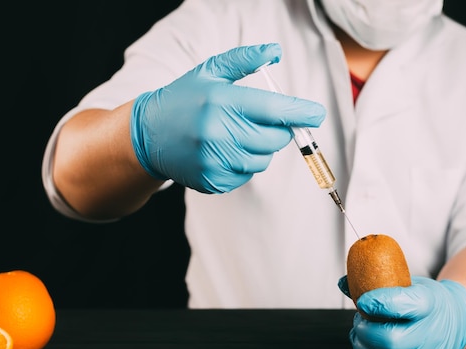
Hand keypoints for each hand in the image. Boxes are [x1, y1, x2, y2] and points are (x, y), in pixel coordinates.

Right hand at [130, 43, 325, 192]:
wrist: (148, 135)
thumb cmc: (183, 99)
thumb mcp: (209, 72)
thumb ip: (243, 60)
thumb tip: (274, 51)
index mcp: (221, 102)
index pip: (275, 111)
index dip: (301, 112)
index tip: (317, 114)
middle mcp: (218, 134)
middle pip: (275, 139)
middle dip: (278, 130)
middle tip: (263, 121)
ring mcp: (215, 161)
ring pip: (264, 159)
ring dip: (260, 148)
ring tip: (236, 134)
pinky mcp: (213, 181)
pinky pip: (247, 175)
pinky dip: (244, 163)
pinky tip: (224, 151)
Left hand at [337, 275, 465, 348]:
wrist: (454, 320)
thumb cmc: (425, 300)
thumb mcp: (408, 281)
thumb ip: (375, 281)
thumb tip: (344, 283)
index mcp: (428, 303)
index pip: (406, 304)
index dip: (380, 303)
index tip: (363, 301)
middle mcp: (429, 333)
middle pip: (393, 340)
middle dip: (366, 331)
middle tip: (358, 321)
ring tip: (357, 336)